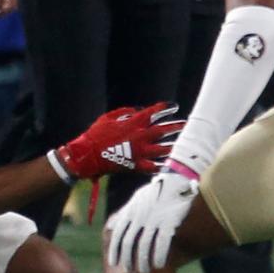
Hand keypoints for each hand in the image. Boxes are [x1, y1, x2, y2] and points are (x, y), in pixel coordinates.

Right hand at [53, 102, 181, 180]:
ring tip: (180, 145)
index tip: (173, 106)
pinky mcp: (136, 165)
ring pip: (162, 149)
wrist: (88, 154)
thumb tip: (137, 110)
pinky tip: (168, 165)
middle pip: (162, 130)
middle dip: (175, 126)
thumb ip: (124, 112)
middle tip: (185, 124)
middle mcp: (140, 136)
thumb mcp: (108, 117)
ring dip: (172, 146)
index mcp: (133, 123)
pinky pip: (153, 166)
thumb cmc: (96, 134)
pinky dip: (161, 166)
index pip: (153, 112)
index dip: (164, 108)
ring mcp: (139, 151)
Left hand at [107, 170, 198, 272]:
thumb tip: (111, 225)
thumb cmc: (157, 191)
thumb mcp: (137, 198)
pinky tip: (159, 265)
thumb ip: (124, 213)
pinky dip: (158, 256)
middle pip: (129, 243)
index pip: (118, 234)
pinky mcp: (168, 221)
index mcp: (130, 210)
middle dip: (128, 259)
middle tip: (130, 272)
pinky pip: (161, 243)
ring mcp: (153, 219)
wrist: (177, 179)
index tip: (114, 263)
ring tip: (145, 272)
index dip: (115, 250)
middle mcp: (139, 215)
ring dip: (143, 262)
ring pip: (144, 246)